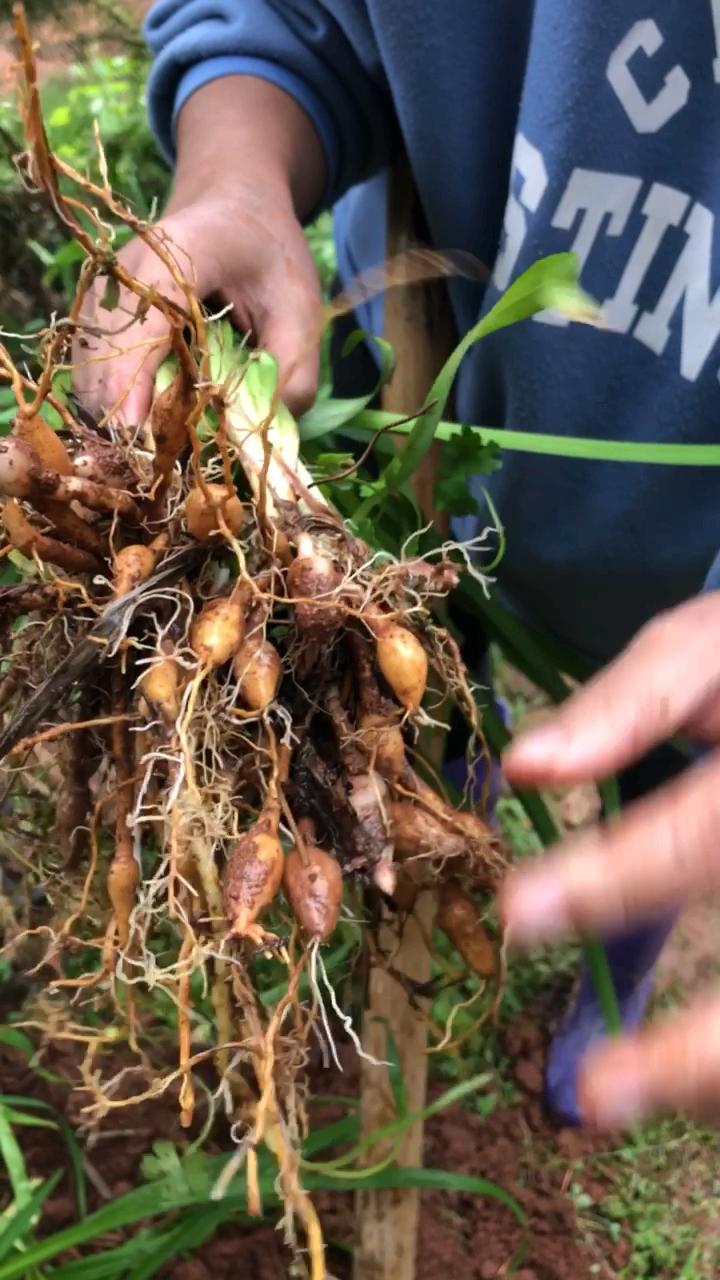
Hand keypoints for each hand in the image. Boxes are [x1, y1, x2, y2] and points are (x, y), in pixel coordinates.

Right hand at [72, 76, 325, 425]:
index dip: (135, 378)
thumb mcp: (302, 305)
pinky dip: (118, 404)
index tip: (137, 433)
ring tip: (165, 442)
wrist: (232, 206)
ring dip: (121, 415)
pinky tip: (153, 420)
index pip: (143, 319)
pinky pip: (93, 372)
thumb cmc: (269, 255)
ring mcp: (103, 292)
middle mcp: (126, 268)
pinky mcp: (96, 317)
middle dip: (128, 413)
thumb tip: (263, 434)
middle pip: (104, 354)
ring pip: (91, 369)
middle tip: (169, 458)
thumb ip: (294, 370)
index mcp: (181, 250)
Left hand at [500, 592, 719, 1128]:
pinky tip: (693, 1085)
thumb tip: (527, 767)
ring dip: (719, 1080)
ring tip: (631, 1102)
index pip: (693, 842)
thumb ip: (628, 703)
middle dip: (694, 1054)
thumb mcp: (705, 650)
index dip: (604, 885)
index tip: (516, 915)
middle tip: (597, 1095)